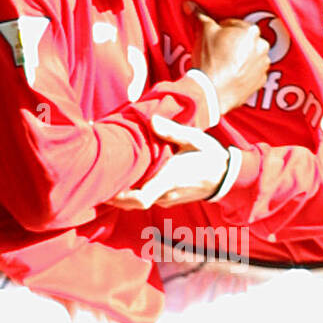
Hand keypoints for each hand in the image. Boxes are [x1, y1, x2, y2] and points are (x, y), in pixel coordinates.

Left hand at [111, 114, 229, 207]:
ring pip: (138, 202)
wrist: (226, 176)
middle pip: (133, 203)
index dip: (120, 197)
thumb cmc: (209, 155)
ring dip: (123, 193)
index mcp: (170, 177)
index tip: (105, 187)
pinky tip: (125, 180)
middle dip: (114, 195)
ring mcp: (167, 199)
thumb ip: (172, 131)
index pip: (141, 198)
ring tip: (107, 178)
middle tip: (97, 180)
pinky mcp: (168, 200)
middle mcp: (166, 193)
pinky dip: (134, 193)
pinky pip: (146, 199)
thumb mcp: (194, 138)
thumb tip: (152, 120)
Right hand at [189, 5, 269, 114]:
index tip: (214, 37)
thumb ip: (200, 16)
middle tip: (219, 51)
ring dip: (241, 58)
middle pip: (246, 41)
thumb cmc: (210, 60)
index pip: (236, 24)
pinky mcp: (260, 83)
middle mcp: (262, 47)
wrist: (212, 92)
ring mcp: (263, 66)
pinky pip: (252, 73)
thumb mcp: (203, 33)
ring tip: (224, 65)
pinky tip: (230, 76)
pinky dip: (244, 73)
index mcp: (251, 31)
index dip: (223, 29)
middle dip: (234, 44)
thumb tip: (190, 4)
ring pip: (251, 57)